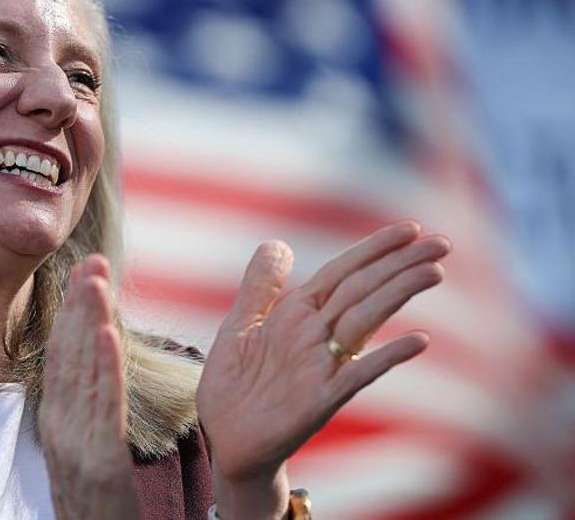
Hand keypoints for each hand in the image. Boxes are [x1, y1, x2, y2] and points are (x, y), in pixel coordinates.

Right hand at [39, 255, 139, 519]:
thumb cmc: (103, 516)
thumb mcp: (91, 461)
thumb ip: (90, 420)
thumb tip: (92, 379)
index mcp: (59, 426)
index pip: (63, 359)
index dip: (72, 314)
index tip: (84, 273)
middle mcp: (60, 432)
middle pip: (67, 358)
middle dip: (78, 307)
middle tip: (90, 260)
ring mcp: (76, 448)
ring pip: (82, 375)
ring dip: (88, 323)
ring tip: (97, 283)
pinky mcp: (101, 467)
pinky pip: (101, 410)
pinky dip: (102, 369)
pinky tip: (105, 335)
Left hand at [197, 221, 450, 518]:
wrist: (225, 440)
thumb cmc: (235, 385)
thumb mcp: (239, 326)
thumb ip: (260, 287)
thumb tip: (278, 242)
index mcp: (297, 316)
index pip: (343, 274)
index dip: (373, 251)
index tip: (411, 229)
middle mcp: (315, 336)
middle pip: (362, 291)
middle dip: (399, 264)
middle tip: (444, 241)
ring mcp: (321, 366)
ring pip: (364, 321)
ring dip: (397, 295)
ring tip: (433, 271)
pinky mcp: (319, 400)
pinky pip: (357, 375)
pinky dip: (386, 357)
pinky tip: (418, 341)